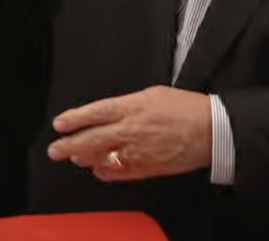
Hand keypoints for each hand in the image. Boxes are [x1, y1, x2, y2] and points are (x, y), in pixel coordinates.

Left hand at [47, 86, 213, 182]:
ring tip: (73, 157)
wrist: (213, 130)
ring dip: (85, 158)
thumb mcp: (152, 95)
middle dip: (69, 145)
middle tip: (55, 150)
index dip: (74, 119)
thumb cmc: (186, 108)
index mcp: (132, 107)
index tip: (59, 124)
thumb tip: (108, 113)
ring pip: (103, 158)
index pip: (95, 113)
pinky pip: (121, 173)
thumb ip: (126, 105)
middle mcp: (131, 130)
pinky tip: (97, 171)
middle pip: (92, 139)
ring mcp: (139, 151)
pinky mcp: (149, 168)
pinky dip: (107, 173)